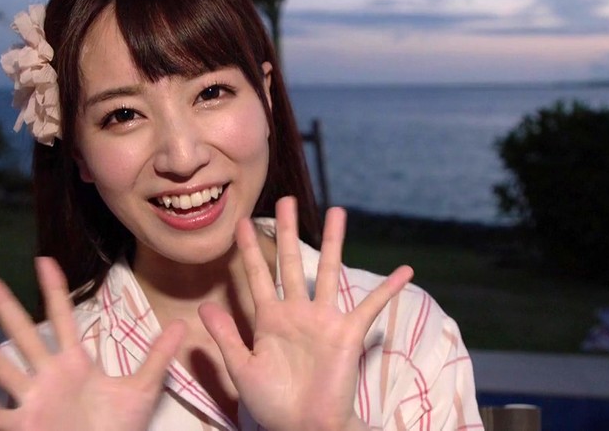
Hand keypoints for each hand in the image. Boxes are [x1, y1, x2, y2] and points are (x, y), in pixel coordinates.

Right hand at [0, 257, 185, 430]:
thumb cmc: (118, 428)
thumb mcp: (143, 390)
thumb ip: (159, 357)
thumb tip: (182, 325)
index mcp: (74, 363)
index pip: (63, 318)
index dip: (53, 290)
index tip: (43, 260)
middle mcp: (48, 375)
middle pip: (23, 333)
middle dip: (3, 304)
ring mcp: (34, 400)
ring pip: (2, 367)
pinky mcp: (26, 426)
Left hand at [199, 197, 411, 430]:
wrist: (304, 427)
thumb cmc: (273, 403)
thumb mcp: (242, 369)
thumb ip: (226, 337)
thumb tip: (204, 307)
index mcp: (269, 319)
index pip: (257, 276)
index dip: (250, 251)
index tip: (241, 223)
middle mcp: (297, 312)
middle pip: (292, 262)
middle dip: (288, 231)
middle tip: (285, 200)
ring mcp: (324, 320)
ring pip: (329, 272)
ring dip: (334, 242)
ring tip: (337, 212)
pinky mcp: (348, 333)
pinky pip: (371, 307)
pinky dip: (388, 289)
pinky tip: (405, 270)